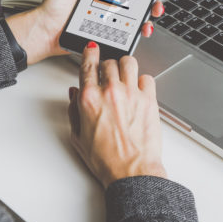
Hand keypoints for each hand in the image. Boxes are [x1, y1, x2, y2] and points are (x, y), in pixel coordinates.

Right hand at [67, 41, 166, 187]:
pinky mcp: (149, 100)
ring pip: (129, 62)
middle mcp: (110, 92)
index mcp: (89, 99)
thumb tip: (74, 95)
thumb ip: (73, 111)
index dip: (90, 53)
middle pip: (109, 62)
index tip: (91, 49)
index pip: (88, 65)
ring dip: (125, 67)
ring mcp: (131, 94)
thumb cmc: (106, 160)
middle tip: (109, 75)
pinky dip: (142, 81)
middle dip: (107, 66)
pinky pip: (147, 78)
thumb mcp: (78, 137)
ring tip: (125, 76)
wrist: (131, 172)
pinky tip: (139, 91)